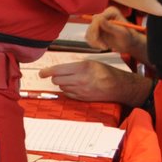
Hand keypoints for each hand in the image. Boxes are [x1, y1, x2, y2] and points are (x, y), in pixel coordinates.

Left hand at [37, 61, 152, 106]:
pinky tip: (74, 86)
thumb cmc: (106, 72)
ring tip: (71, 79)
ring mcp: (81, 90)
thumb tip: (59, 68)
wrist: (119, 87)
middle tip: (57, 75)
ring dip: (62, 83)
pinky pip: (67, 94)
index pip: (57, 70)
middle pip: (56, 80)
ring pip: (61, 87)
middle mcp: (80, 79)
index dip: (46, 72)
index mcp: (82, 68)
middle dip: (54, 77)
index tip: (42, 73)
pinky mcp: (82, 98)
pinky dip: (67, 90)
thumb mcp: (91, 63)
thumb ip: (75, 65)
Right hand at [85, 6, 147, 58]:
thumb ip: (110, 26)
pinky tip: (103, 46)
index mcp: (111, 12)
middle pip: (91, 25)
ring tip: (106, 47)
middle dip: (96, 37)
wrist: (129, 44)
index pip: (97, 19)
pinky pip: (88, 36)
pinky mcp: (95, 30)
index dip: (95, 29)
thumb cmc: (129, 37)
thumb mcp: (121, 33)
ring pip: (89, 32)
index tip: (97, 39)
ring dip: (95, 42)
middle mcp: (103, 16)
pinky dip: (94, 43)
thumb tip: (99, 18)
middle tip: (104, 47)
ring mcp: (98, 23)